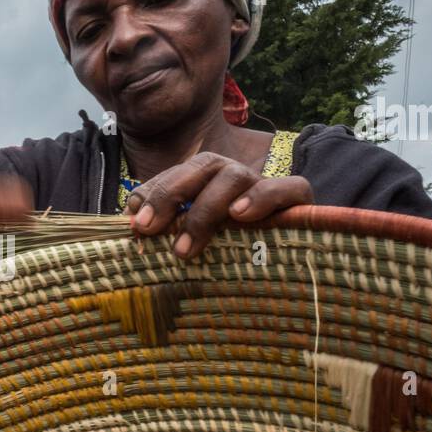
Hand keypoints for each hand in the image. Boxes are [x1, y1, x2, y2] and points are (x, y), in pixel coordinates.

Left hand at [124, 151, 312, 256]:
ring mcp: (265, 185)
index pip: (178, 175)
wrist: (292, 265)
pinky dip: (262, 198)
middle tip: (148, 229)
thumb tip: (132, 217)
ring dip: (206, 208)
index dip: (155, 193)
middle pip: (204, 166)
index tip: (135, 223)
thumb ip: (166, 226)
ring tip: (186, 247)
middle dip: (170, 194)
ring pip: (236, 176)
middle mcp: (235, 177)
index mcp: (209, 181)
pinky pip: (286, 188)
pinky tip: (240, 215)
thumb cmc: (235, 253)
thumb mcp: (197, 241)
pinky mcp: (299, 200)